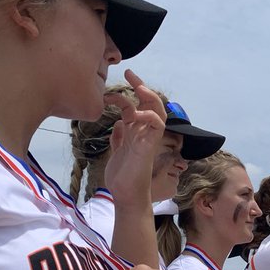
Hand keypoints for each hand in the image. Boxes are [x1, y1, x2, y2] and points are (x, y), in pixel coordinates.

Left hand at [101, 70, 167, 203]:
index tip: (111, 87)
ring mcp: (148, 138)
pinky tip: (135, 114)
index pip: (135, 106)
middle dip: (141, 87)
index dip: (126, 94)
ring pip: (158, 111)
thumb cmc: (122, 178)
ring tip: (138, 87)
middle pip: (149, 104)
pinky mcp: (149, 146)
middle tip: (130, 73)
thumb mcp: (116, 153)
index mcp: (134, 133)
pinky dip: (149, 115)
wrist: (126, 195)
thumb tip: (118, 124)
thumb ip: (119, 139)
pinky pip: (157, 125)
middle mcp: (143, 133)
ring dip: (149, 96)